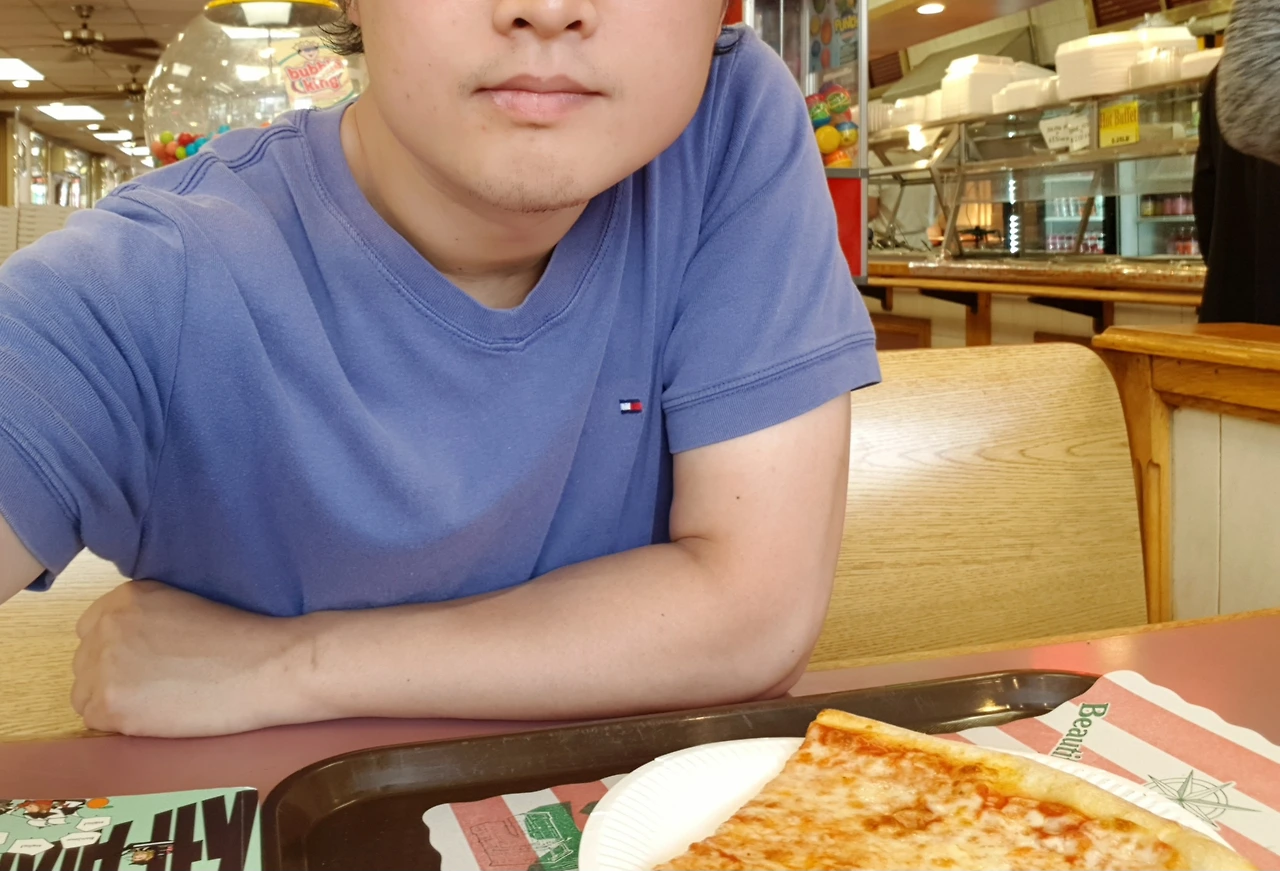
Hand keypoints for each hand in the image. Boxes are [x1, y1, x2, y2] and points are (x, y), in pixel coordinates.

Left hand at [72, 581, 312, 736]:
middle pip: (86, 661)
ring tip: (158, 701)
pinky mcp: (110, 704)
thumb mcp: (182, 604)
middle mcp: (105, 627)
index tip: (146, 661)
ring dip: (114, 699)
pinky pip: (94, 719)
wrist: (263, 667)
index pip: (92, 628)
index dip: (119, 649)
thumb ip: (144, 618)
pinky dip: (120, 722)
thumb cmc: (239, 638)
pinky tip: (157, 714)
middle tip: (157, 684)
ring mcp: (103, 666)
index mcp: (124, 598)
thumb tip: (127, 646)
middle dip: (114, 674)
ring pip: (85, 692)